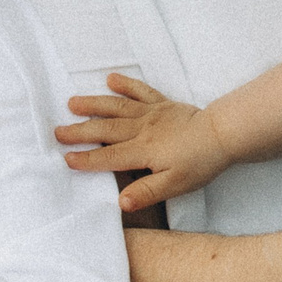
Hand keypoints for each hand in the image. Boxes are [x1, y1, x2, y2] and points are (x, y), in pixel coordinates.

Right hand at [56, 73, 230, 211]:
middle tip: (57, 132)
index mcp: (143, 151)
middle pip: (105, 130)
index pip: (108, 157)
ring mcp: (151, 113)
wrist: (224, 134)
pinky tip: (111, 78)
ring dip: (94, 105)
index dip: (86, 160)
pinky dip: (125, 84)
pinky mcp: (162, 104)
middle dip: (80, 131)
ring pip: (117, 107)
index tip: (65, 159)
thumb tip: (121, 202)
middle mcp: (142, 129)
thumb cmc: (200, 163)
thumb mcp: (175, 185)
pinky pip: (140, 91)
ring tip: (72, 103)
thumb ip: (147, 192)